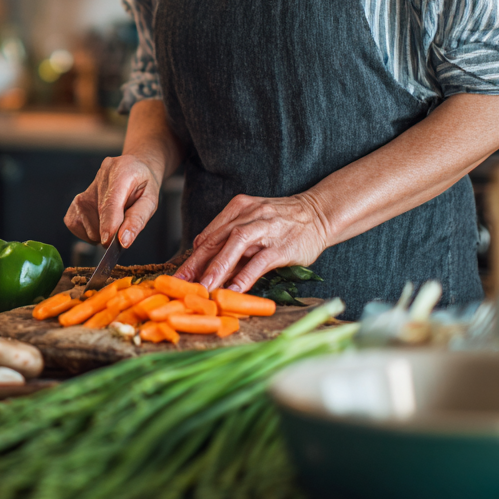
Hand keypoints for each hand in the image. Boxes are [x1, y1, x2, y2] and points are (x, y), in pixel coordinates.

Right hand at [65, 154, 163, 247]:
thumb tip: (123, 241)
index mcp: (122, 172)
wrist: (134, 168)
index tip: (108, 242)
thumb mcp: (150, 200)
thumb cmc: (144, 185)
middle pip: (98, 215)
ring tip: (114, 221)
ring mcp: (86, 187)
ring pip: (84, 223)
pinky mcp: (76, 200)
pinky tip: (101, 224)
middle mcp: (101, 176)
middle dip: (110, 231)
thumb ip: (137, 219)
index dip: (108, 224)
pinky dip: (87, 232)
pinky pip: (74, 224)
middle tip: (124, 227)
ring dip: (99, 232)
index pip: (110, 201)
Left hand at [175, 192, 330, 291]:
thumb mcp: (253, 220)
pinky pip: (260, 261)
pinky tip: (235, 290)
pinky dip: (246, 276)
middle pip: (216, 240)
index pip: (209, 235)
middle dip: (196, 264)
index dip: (193, 257)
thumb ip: (229, 235)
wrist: (319, 213)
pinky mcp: (282, 245)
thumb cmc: (283, 221)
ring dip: (217, 268)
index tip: (179, 275)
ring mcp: (265, 229)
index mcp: (238, 208)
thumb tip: (202, 253)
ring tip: (204, 288)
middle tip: (181, 283)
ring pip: (235, 246)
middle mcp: (248, 215)